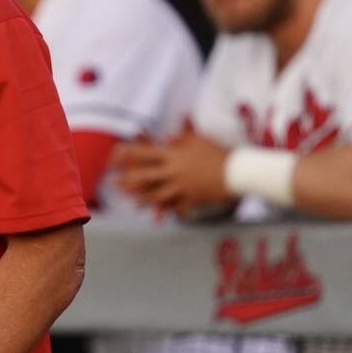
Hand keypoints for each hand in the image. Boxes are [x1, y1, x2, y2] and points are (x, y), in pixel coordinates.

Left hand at [113, 120, 234, 216]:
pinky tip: (156, 215)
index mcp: (174, 155)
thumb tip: (167, 138)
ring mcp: (182, 186)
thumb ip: (180, 138)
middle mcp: (174, 171)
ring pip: (157, 194)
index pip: (145, 153)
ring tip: (129, 201)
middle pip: (145, 176)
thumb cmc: (218, 152)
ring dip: (141, 198)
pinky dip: (164, 210)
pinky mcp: (192, 199)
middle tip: (113, 183)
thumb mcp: (198, 140)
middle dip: (127, 180)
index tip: (114, 155)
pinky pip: (175, 206)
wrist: (238, 171)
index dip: (128, 154)